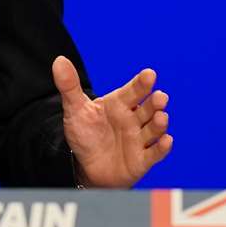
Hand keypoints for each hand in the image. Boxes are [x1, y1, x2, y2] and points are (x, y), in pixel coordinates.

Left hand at [52, 56, 171, 188]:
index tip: (149, 74)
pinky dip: (162, 148)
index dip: (142, 83)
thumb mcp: (75, 109)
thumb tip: (59, 60)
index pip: (134, 90)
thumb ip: (69, 86)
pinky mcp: (142, 160)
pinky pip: (154, 153)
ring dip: (159, 124)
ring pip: (154, 129)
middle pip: (148, 108)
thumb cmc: (85, 134)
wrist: (87, 166)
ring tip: (161, 117)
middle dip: (155, 103)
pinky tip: (166, 140)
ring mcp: (139, 139)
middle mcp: (133, 119)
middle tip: (160, 97)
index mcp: (120, 103)